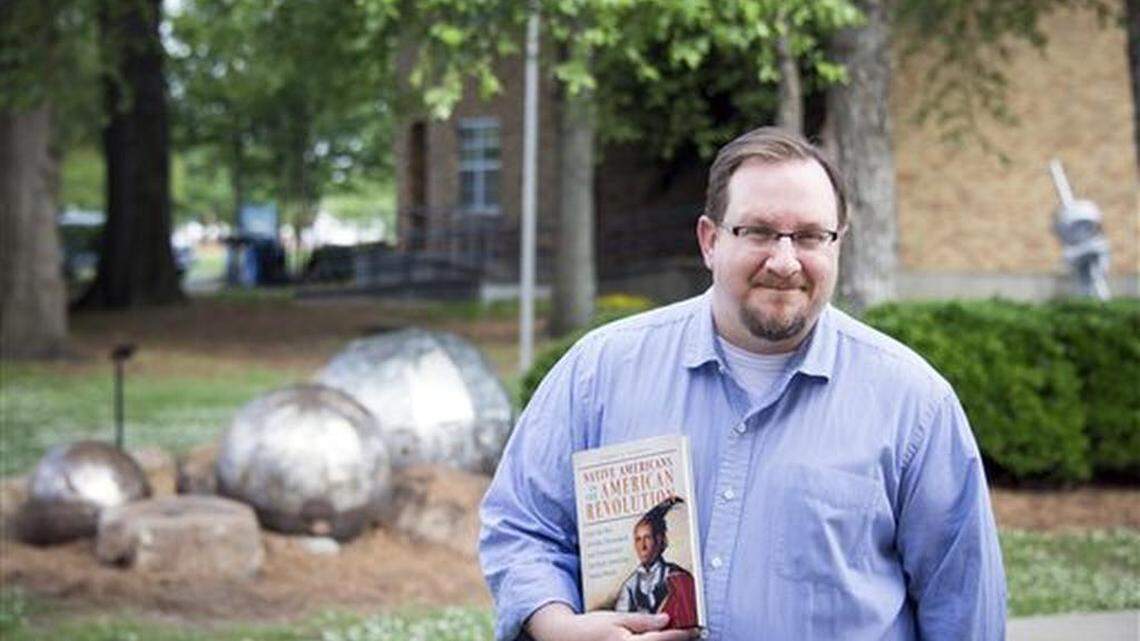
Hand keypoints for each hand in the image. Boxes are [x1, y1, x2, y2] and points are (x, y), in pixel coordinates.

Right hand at [525, 603, 700, 640]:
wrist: (567, 639)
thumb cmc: (591, 628)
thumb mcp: (616, 618)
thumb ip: (642, 622)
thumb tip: (666, 620)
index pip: (662, 639)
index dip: (681, 634)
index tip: (694, 630)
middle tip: (691, 635)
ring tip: (675, 636)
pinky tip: (655, 639)